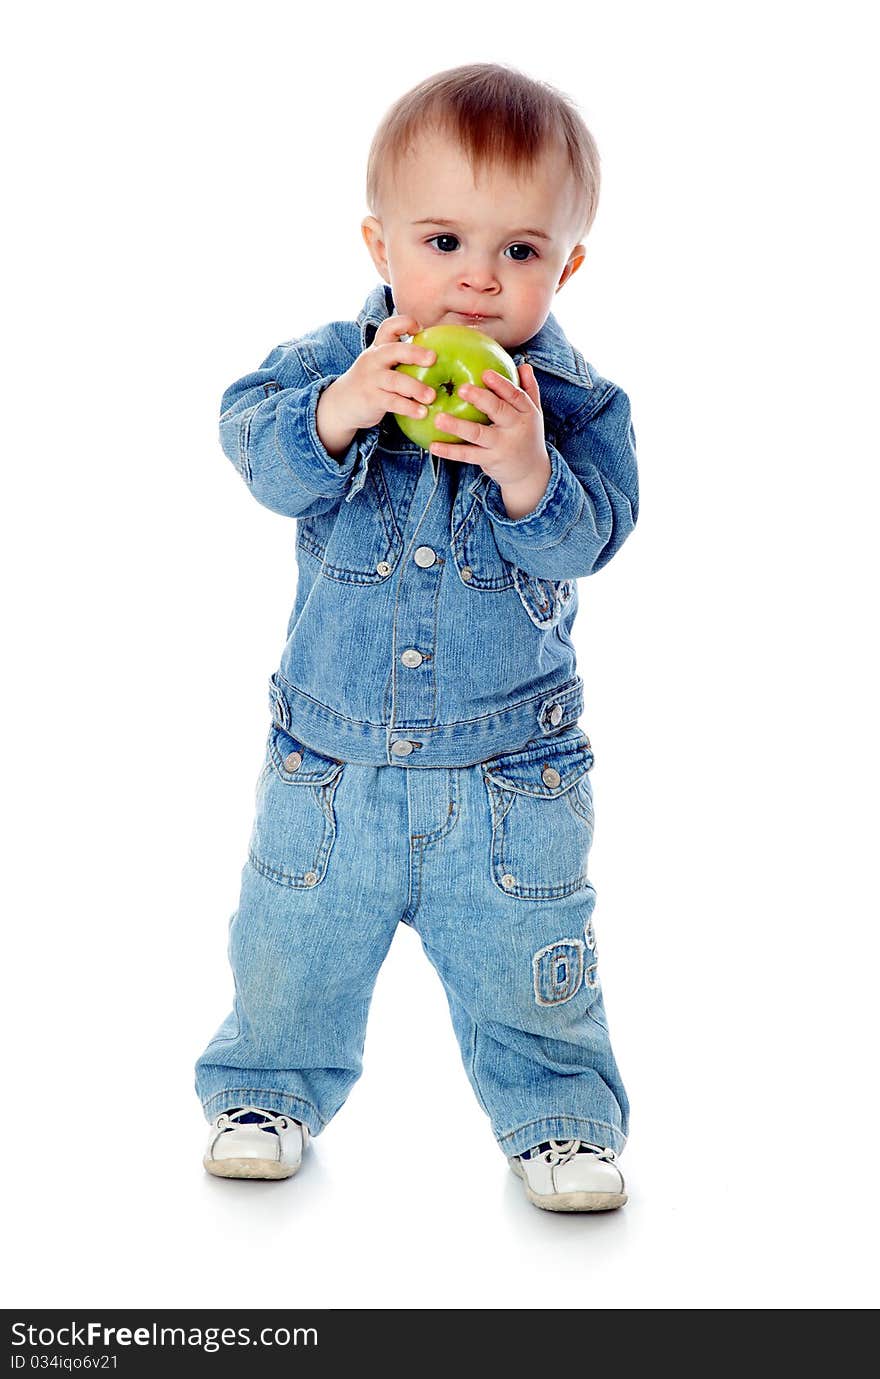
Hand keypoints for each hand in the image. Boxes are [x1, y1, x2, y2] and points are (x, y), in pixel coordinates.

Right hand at [328, 315, 438, 431]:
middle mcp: (374, 359)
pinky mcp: (371, 399)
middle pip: (393, 350)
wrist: (342, 403)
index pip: (389, 327)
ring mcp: (371, 379)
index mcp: (379, 348)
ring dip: (415, 387)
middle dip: (414, 353)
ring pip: (394, 380)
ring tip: (432, 397)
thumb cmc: (372, 382)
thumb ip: (402, 358)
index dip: (405, 323)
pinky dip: (408, 407)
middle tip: (434, 358)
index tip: (421, 329)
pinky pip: (392, 402)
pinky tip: (422, 413)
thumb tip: (439, 355)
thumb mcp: (381, 364)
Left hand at [429, 364, 547, 488]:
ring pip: (478, 434)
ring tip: (439, 419)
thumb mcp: (533, 413)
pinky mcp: (490, 461)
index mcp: (527, 412)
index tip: (485, 373)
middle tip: (462, 389)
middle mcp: (516, 428)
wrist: (531, 472)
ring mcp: (503, 446)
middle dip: (481, 399)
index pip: (516, 395)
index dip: (501, 384)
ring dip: (458, 426)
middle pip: (498, 411)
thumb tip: (524, 365)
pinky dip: (450, 452)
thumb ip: (529, 390)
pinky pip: (468, 455)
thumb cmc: (527, 435)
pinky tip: (433, 446)